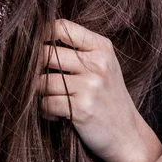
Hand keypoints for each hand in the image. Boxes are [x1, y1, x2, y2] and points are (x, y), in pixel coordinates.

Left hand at [39, 20, 161, 161]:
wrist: (127, 134)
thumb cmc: (109, 97)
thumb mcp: (104, 65)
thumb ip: (79, 49)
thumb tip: (38, 39)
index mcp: (102, 47)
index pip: (62, 27)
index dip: (42, 33)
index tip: (35, 44)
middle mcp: (97, 63)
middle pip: (47, 54)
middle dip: (36, 68)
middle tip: (40, 79)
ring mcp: (90, 86)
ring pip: (43, 81)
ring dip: (41, 93)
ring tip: (53, 99)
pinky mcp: (81, 108)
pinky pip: (46, 103)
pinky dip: (46, 110)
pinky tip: (57, 114)